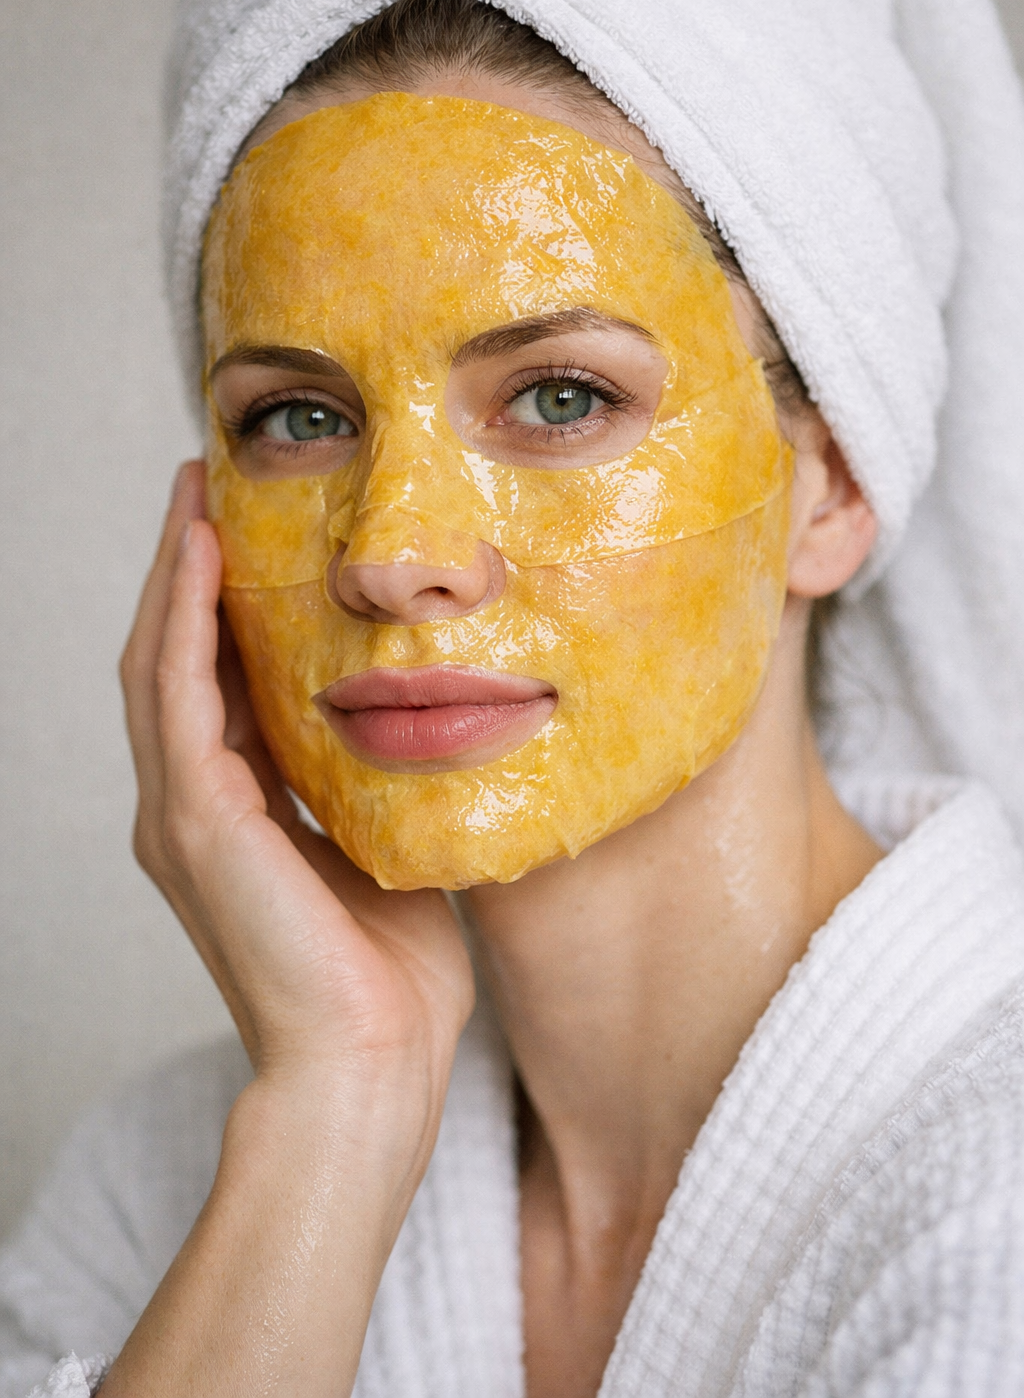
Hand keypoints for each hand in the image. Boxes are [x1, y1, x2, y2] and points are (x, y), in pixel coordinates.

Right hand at [121, 459, 473, 1080]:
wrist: (372, 1064)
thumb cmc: (389, 974)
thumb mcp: (381, 842)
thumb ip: (367, 781)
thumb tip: (404, 718)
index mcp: (233, 814)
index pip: (213, 684)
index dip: (218, 604)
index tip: (242, 530)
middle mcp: (192, 807)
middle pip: (172, 659)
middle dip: (185, 570)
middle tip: (203, 486)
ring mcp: (184, 816)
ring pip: (161, 664)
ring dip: (175, 575)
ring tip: (194, 496)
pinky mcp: (198, 824)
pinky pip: (180, 698)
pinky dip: (185, 621)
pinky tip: (202, 555)